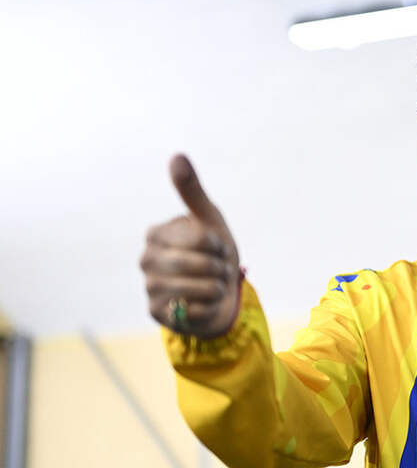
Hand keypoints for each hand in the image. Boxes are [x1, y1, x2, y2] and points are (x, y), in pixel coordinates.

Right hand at [140, 154, 240, 337]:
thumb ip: (192, 191)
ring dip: (217, 288)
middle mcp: (146, 259)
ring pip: (200, 289)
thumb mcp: (209, 220)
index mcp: (156, 234)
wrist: (218, 294)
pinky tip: (202, 304)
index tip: (216, 248)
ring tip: (212, 285)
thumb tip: (177, 155)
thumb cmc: (213, 252)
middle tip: (217, 269)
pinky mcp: (156, 312)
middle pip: (200, 265)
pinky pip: (196, 312)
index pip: (200, 239)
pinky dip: (209, 308)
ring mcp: (149, 287)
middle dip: (219, 268)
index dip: (218, 246)